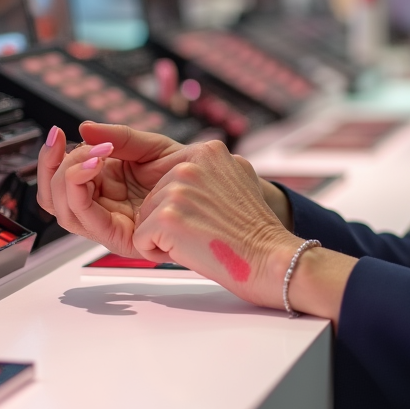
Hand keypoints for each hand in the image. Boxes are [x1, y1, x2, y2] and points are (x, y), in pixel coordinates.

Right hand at [37, 122, 193, 257]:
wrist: (217, 193)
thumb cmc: (189, 175)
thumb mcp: (151, 147)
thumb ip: (118, 137)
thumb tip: (83, 127)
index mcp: (106, 186)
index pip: (62, 180)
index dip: (51, 158)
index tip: (57, 133)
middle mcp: (103, 207)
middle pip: (54, 197)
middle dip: (54, 167)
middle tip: (69, 143)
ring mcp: (110, 224)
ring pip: (64, 209)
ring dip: (68, 176)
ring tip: (91, 154)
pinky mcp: (120, 239)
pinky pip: (86, 220)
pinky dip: (81, 190)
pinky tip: (95, 165)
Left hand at [130, 141, 301, 307]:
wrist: (268, 257)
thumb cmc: (253, 230)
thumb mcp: (239, 177)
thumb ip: (213, 169)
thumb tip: (191, 167)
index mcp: (208, 151)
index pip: (170, 178)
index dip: (185, 205)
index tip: (209, 215)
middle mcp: (191, 164)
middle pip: (154, 197)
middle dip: (173, 219)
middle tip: (206, 229)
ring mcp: (178, 190)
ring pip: (146, 218)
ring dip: (166, 236)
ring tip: (200, 238)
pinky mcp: (166, 218)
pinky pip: (141, 239)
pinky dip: (158, 252)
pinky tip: (189, 250)